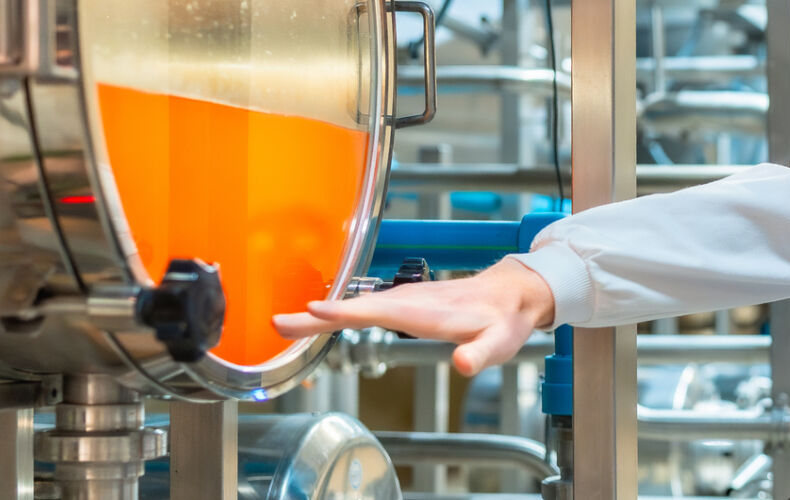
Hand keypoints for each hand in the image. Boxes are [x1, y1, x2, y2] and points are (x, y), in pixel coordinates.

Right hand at [271, 259, 555, 375]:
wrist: (513, 293)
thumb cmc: (505, 320)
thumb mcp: (499, 343)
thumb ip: (481, 353)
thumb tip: (465, 364)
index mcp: (427, 311)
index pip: (379, 311)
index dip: (346, 312)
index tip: (312, 311)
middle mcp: (410, 300)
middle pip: (356, 307)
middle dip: (316, 315)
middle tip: (276, 323)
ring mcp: (405, 298)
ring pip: (356, 304)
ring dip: (319, 313)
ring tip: (283, 324)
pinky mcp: (403, 301)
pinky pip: (362, 305)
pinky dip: (336, 311)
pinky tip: (317, 317)